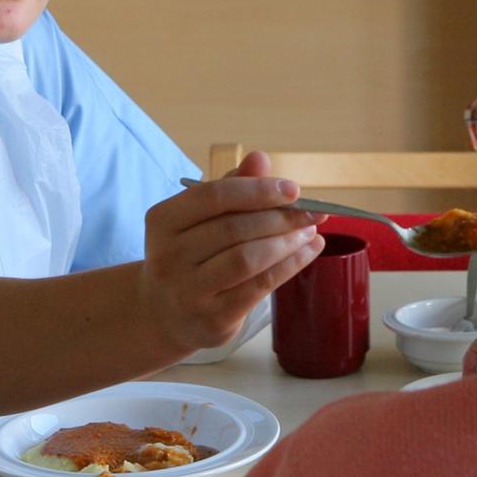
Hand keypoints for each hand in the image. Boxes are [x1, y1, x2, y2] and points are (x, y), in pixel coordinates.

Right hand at [139, 151, 325, 355]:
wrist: (166, 315)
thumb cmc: (192, 255)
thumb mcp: (201, 219)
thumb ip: (231, 187)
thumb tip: (260, 158)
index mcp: (163, 221)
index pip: (214, 196)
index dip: (257, 190)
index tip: (294, 189)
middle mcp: (168, 256)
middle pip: (234, 228)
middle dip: (281, 217)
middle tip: (313, 212)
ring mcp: (187, 290)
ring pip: (247, 258)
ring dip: (287, 242)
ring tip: (311, 231)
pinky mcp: (211, 318)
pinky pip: (258, 287)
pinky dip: (289, 266)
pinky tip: (308, 253)